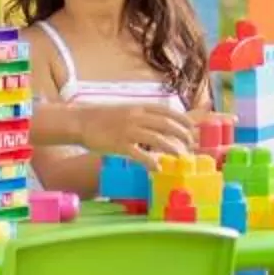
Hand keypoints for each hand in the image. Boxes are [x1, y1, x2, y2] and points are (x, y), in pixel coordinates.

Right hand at [63, 98, 197, 161]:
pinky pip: (139, 154)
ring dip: (171, 148)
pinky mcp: (119, 145)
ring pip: (156, 139)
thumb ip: (143, 116)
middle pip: (166, 125)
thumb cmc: (104, 118)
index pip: (167, 111)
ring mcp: (128, 131)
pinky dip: (150, 161)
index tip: (192, 128)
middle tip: (190, 145)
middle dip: (181, 135)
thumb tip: (161, 125)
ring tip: (180, 156)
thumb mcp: (126, 111)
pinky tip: (157, 167)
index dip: (182, 119)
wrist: (81, 122)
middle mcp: (136, 117)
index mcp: (139, 108)